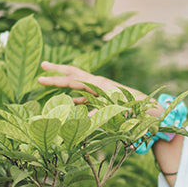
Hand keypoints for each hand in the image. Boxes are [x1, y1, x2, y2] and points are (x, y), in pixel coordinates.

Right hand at [38, 62, 160, 115]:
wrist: (148, 108)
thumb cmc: (133, 108)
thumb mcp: (115, 110)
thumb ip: (99, 115)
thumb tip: (85, 121)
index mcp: (98, 83)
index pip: (72, 80)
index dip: (56, 81)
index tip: (40, 78)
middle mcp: (98, 84)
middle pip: (73, 74)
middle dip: (57, 70)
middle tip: (42, 65)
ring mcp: (99, 91)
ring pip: (77, 86)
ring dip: (64, 85)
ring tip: (47, 81)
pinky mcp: (103, 99)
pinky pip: (85, 98)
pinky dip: (75, 100)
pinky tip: (67, 103)